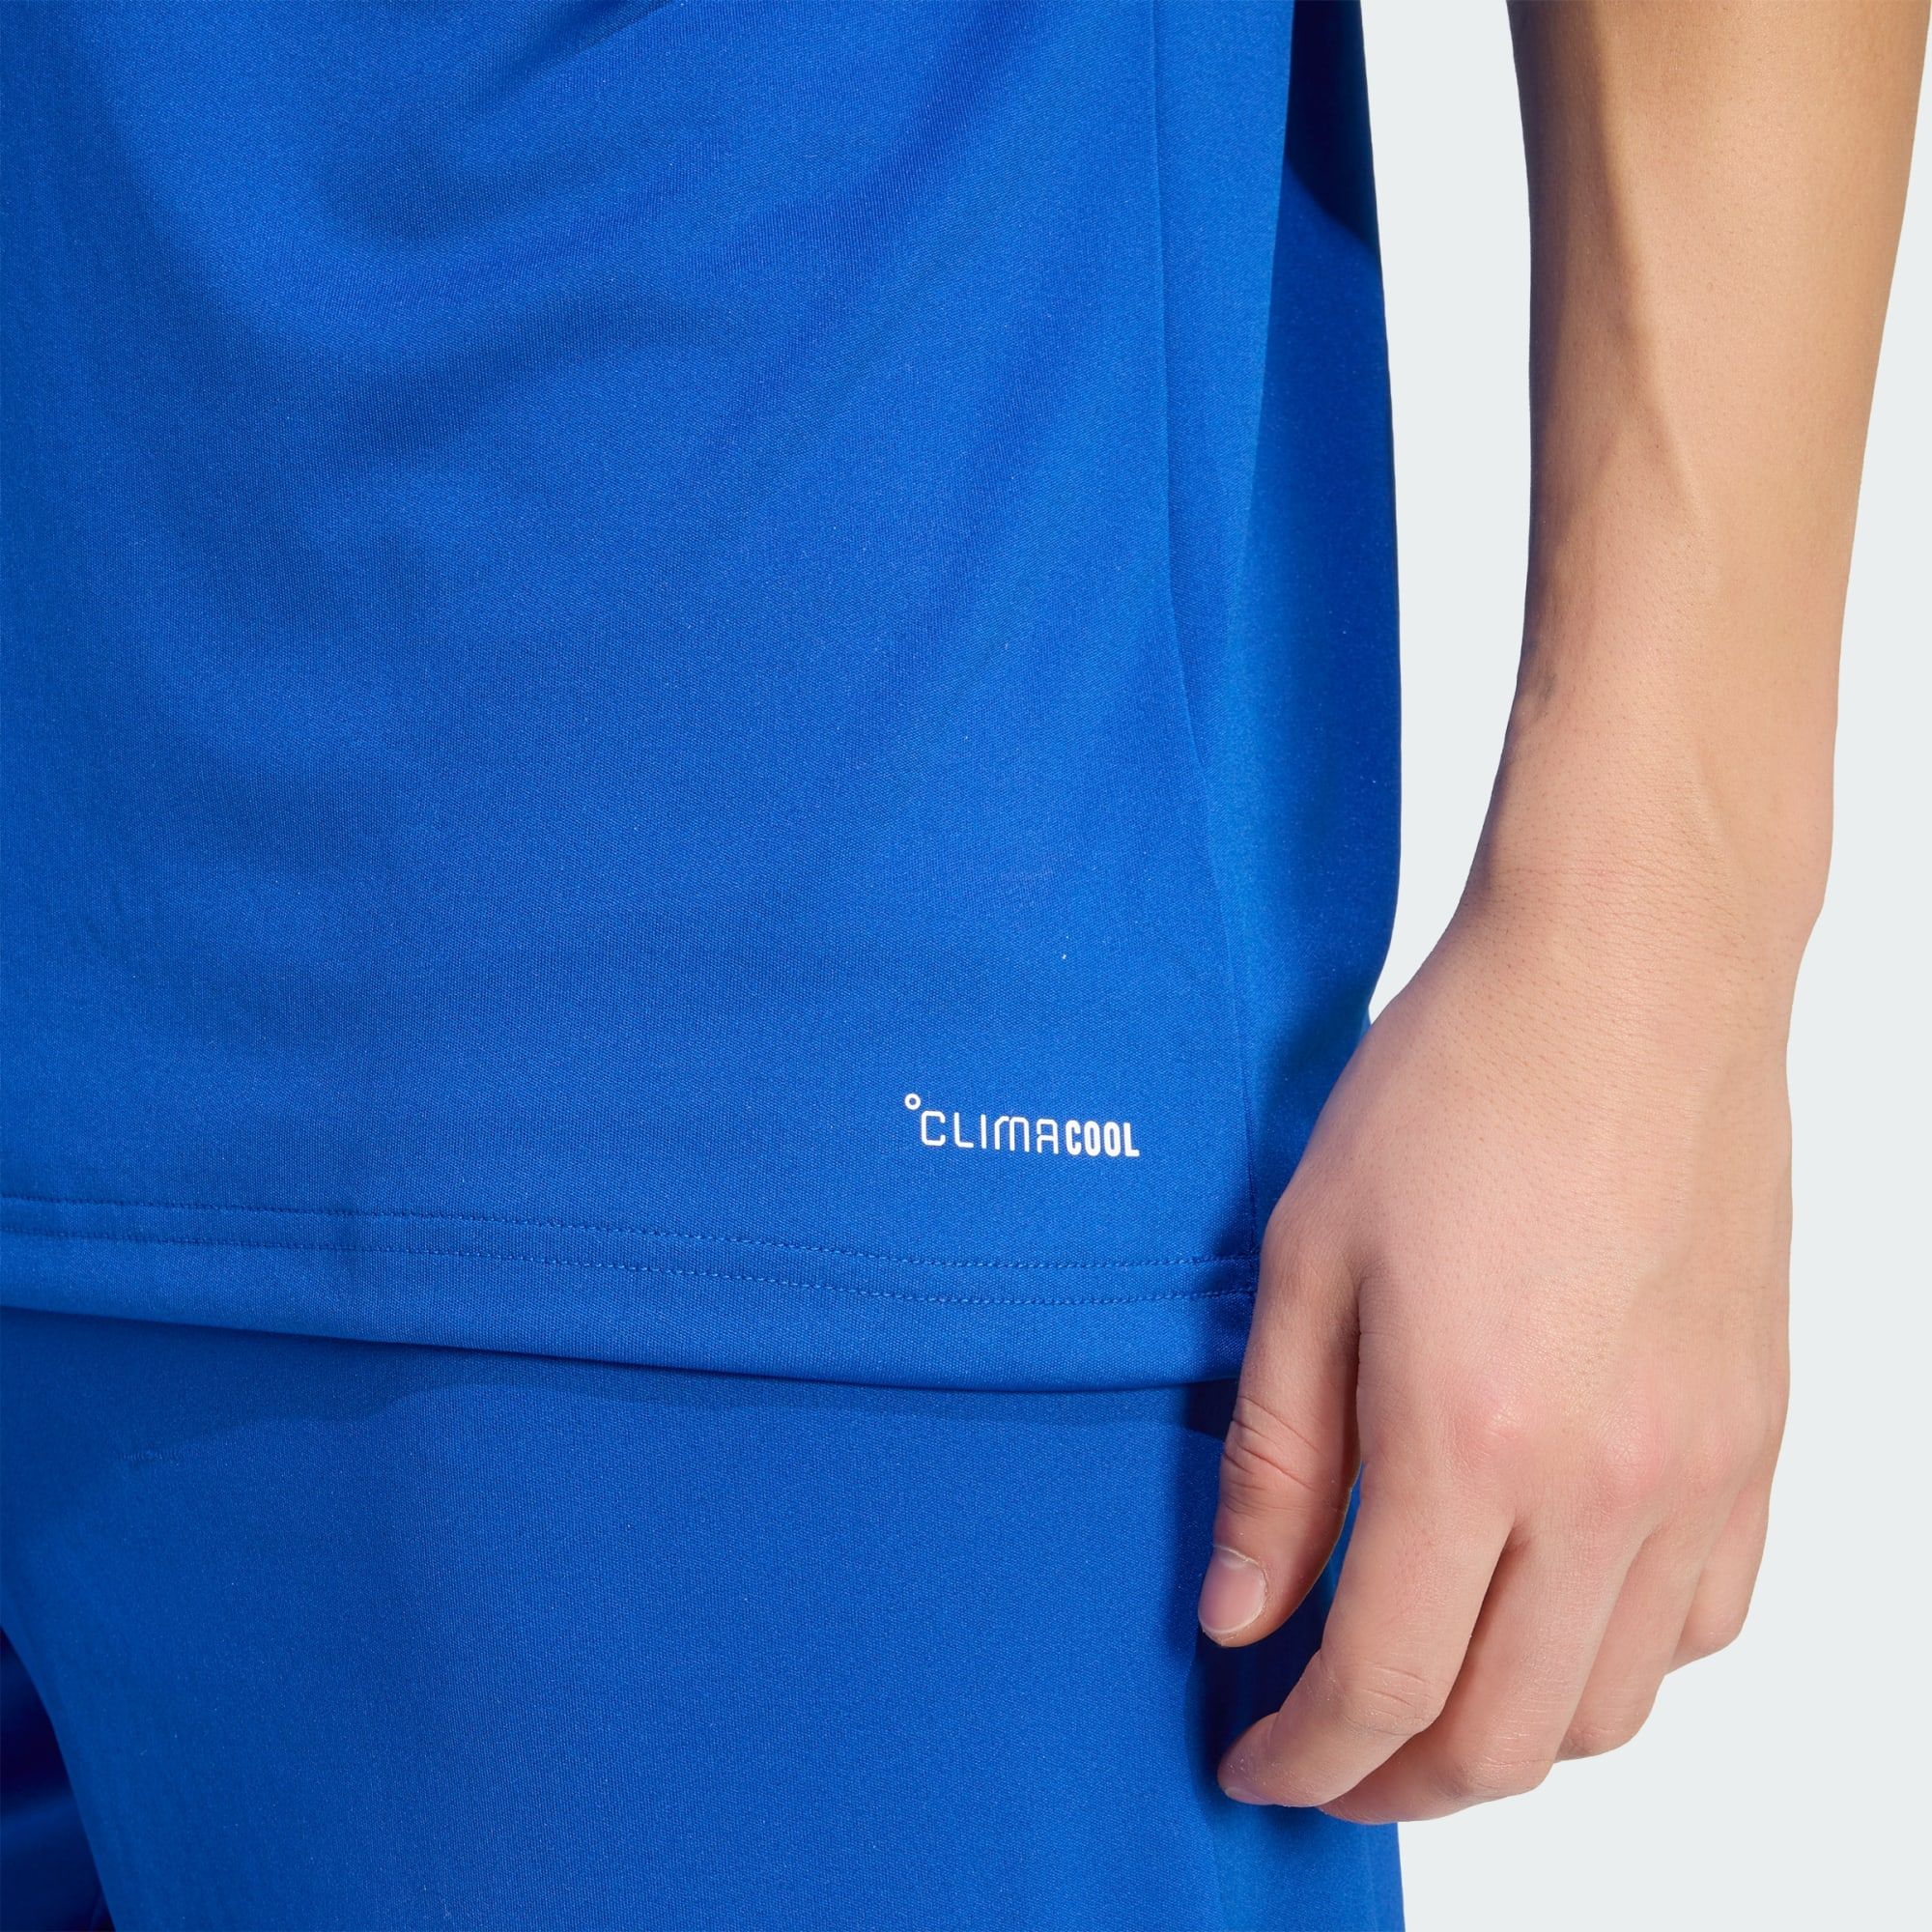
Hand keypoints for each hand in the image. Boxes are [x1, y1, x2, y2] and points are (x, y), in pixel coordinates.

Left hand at [1199, 868, 1793, 1820]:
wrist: (1630, 978)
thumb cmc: (1457, 1087)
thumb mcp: (1307, 1259)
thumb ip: (1278, 1460)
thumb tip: (1245, 1612)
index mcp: (1471, 1439)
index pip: (1380, 1684)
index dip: (1305, 1758)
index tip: (1254, 1763)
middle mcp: (1609, 1485)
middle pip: (1505, 1737)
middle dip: (1395, 1780)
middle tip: (1323, 1752)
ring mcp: (1704, 1468)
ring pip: (1612, 1706)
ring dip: (1505, 1733)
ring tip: (1424, 1686)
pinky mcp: (1757, 1433)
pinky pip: (1704, 1621)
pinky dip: (1614, 1661)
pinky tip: (1547, 1608)